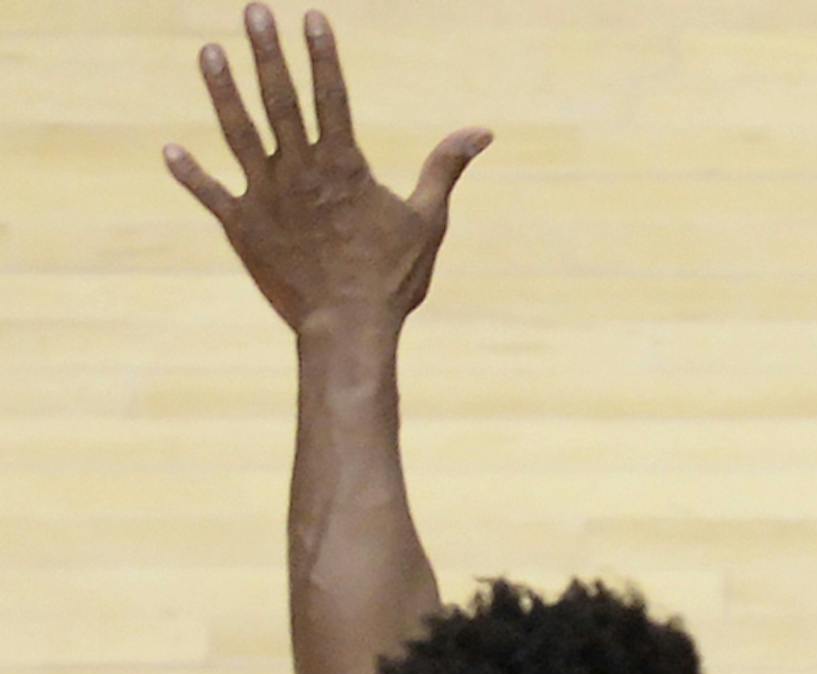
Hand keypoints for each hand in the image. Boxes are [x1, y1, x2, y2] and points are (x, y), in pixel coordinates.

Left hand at [166, 6, 488, 337]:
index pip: (330, 95)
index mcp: (342, 165)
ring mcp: (266, 198)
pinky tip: (169, 151)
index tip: (311, 16)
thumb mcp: (427, 222)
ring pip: (238, 133)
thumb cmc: (391, 280)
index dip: (321, 54)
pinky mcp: (243, 229)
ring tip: (209, 53)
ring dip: (222, 91)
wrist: (347, 331)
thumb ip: (444, 169)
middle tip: (254, 11)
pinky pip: (212, 196)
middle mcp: (298, 172)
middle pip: (278, 100)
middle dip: (266, 52)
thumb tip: (481, 132)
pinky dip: (190, 175)